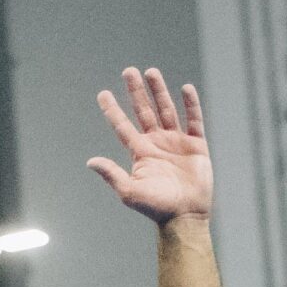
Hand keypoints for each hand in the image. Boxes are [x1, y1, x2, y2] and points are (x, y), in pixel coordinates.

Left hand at [88, 67, 210, 225]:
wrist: (185, 216)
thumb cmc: (156, 207)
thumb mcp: (129, 192)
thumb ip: (112, 174)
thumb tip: (90, 162)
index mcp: (140, 152)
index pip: (123, 126)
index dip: (113, 110)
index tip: (103, 94)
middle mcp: (157, 143)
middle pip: (144, 111)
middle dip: (136, 91)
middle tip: (129, 71)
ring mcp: (176, 142)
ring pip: (166, 110)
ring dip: (159, 91)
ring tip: (151, 72)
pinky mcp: (196, 145)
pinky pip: (194, 120)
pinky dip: (191, 104)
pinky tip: (185, 88)